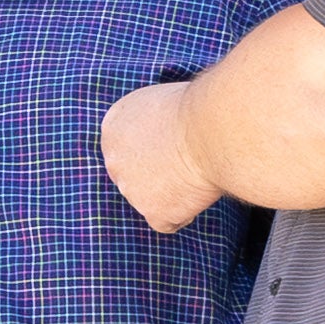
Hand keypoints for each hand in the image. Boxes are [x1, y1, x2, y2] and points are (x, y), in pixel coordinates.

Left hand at [100, 79, 221, 234]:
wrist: (211, 130)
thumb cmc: (199, 108)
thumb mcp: (162, 102)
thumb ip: (151, 121)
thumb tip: (163, 133)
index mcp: (113, 127)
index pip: (126, 148)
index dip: (153, 150)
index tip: (173, 147)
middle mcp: (115, 160)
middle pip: (135, 176)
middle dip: (158, 174)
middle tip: (187, 163)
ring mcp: (131, 190)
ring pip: (151, 200)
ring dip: (172, 192)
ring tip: (197, 173)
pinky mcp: (152, 213)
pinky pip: (168, 221)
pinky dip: (184, 212)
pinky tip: (198, 194)